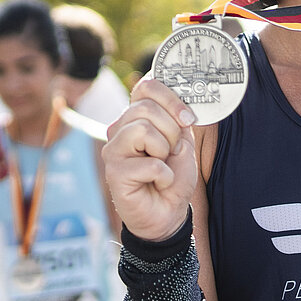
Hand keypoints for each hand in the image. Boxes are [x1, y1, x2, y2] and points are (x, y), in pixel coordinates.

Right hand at [105, 78, 198, 242]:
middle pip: (145, 107)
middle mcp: (120, 129)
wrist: (167, 214)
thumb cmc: (172, 179)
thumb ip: (179, 122)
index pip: (145, 87)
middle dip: (170, 130)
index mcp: (136, 118)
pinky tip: (158, 183)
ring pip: (143, 129)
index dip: (170, 97)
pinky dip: (164, 176)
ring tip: (163, 166)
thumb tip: (181, 106)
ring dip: (164, 151)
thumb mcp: (183, 144)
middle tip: (172, 151)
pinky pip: (150, 164)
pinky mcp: (115, 172)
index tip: (187, 118)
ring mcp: (114, 150)